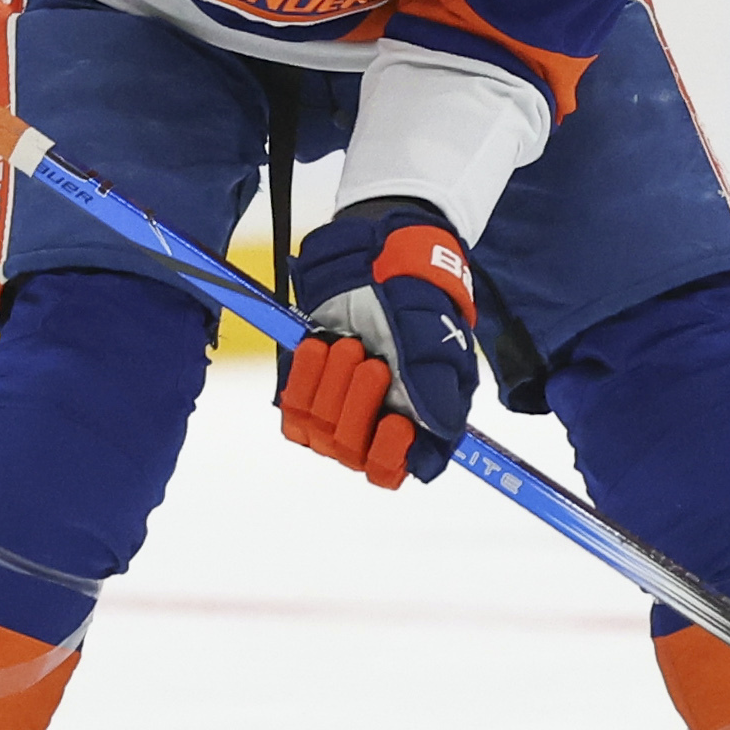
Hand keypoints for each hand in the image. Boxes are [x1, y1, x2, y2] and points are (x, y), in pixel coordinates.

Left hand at [275, 197, 479, 488]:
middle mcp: (375, 424)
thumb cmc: (416, 301)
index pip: (391, 470)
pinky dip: (304, 378)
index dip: (389, 455)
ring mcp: (338, 409)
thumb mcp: (435, 342)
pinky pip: (293, 411)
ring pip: (321, 431)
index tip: (396, 423)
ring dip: (332, 383)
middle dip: (359, 402)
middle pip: (351, 452)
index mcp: (416, 424)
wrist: (376, 258)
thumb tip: (430, 438)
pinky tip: (318, 346)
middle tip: (372, 360)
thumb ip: (436, 392)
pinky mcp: (306, 390)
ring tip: (348, 344)